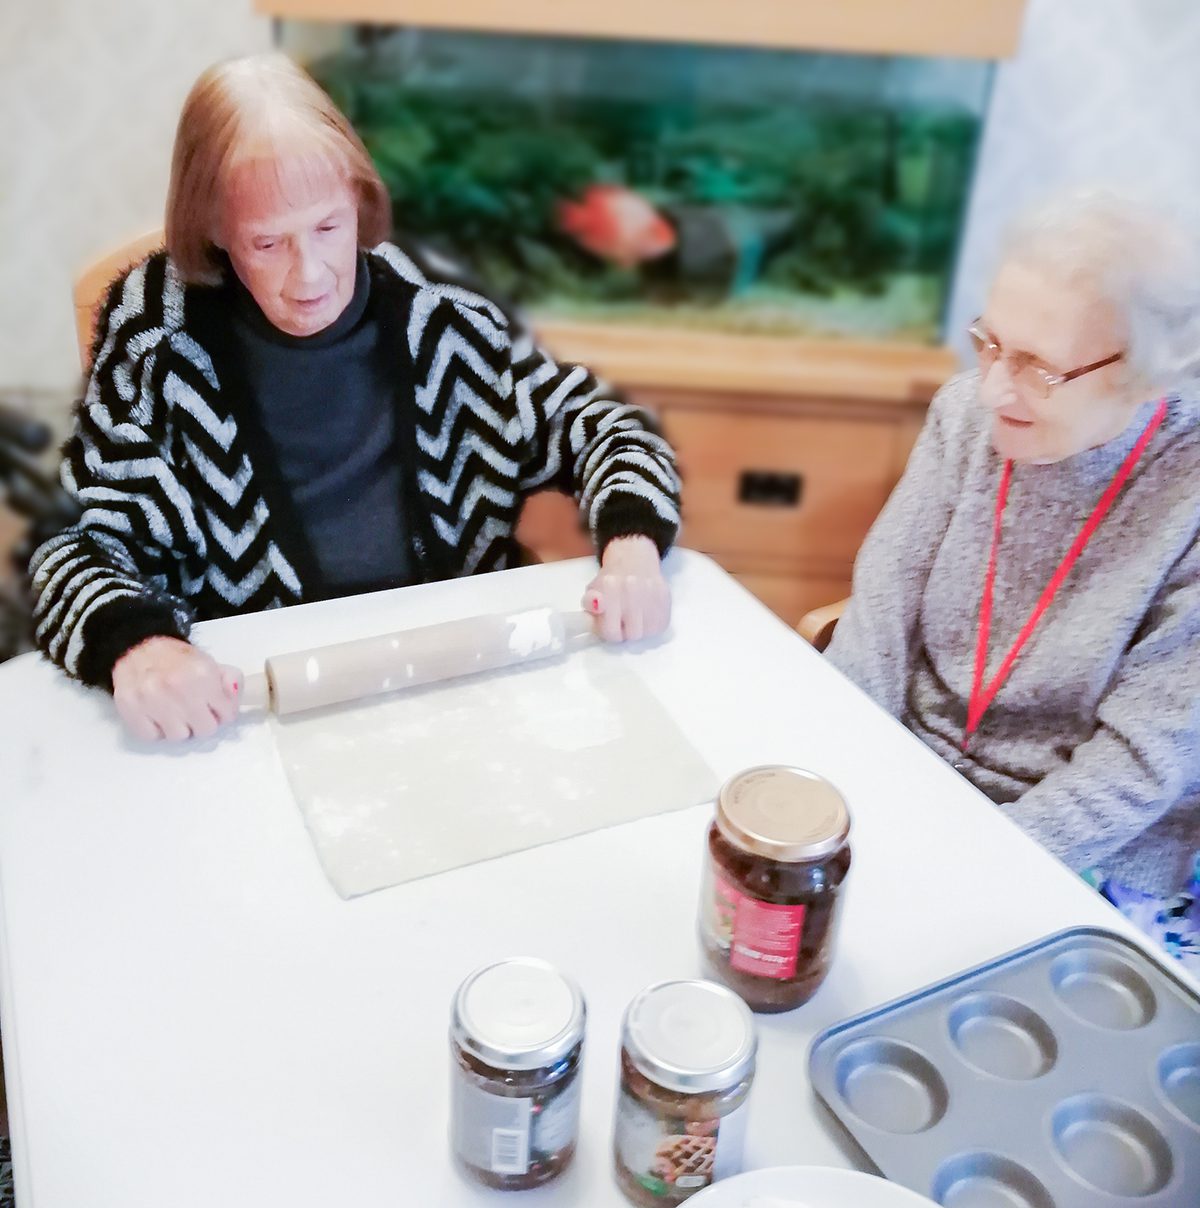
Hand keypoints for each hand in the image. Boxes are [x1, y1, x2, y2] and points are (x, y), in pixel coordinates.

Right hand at [111, 636, 240, 741]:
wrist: (136, 647)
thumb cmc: (177, 658)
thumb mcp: (210, 663)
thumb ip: (230, 681)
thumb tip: (232, 699)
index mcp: (202, 674)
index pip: (227, 715)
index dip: (223, 713)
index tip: (215, 708)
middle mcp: (177, 688)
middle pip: (205, 730)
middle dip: (203, 722)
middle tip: (194, 711)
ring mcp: (151, 700)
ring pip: (178, 736)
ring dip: (178, 727)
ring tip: (173, 711)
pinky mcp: (130, 710)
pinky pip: (151, 737)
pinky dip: (155, 730)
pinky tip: (155, 714)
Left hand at [582, 535, 669, 642]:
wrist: (633, 560)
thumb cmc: (609, 583)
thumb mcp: (592, 591)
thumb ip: (590, 603)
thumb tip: (598, 605)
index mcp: (610, 586)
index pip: (611, 630)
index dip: (609, 632)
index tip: (609, 625)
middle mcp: (633, 587)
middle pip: (633, 634)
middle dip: (625, 632)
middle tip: (621, 622)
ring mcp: (652, 591)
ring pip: (648, 631)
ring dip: (640, 629)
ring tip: (633, 619)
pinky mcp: (666, 596)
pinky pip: (661, 623)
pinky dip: (652, 625)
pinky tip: (645, 616)